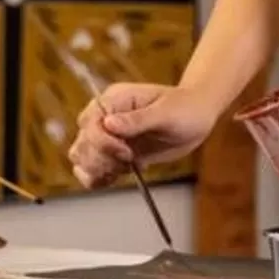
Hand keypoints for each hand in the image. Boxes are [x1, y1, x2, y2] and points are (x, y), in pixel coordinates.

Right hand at [69, 82, 217, 186]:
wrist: (197, 117)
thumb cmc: (185, 108)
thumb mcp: (166, 112)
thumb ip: (137, 120)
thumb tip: (109, 124)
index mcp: (113, 100)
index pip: (90, 124)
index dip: (103, 143)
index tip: (127, 153)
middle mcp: (105, 117)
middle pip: (82, 143)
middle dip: (102, 159)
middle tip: (129, 162)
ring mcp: (107, 136)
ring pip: (81, 157)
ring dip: (99, 169)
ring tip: (126, 168)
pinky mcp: (114, 153)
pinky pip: (91, 169)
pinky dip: (98, 178)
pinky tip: (118, 176)